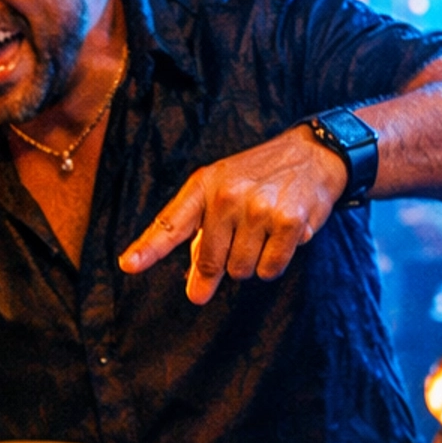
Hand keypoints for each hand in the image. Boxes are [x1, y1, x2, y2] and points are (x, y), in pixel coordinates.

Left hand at [119, 126, 346, 303]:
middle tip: (239, 244)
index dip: (147, 249)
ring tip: (264, 231)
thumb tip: (197, 287)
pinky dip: (274, 262)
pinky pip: (270, 269)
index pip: (171, 224)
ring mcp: (258, 209)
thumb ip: (202, 233)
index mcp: (204, 186)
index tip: (128, 266)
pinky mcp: (288, 222)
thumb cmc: (260, 178)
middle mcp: (227, 196)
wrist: (313, 155)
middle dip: (221, 267)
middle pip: (211, 263)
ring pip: (241, 271)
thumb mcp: (223, 189)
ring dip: (252, 262)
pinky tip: (282, 236)